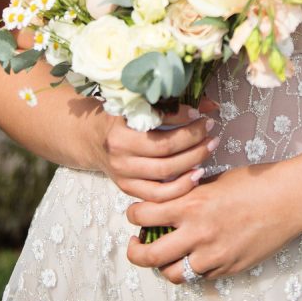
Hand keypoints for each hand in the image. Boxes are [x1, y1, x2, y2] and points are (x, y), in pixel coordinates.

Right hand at [96, 105, 220, 202]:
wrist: (90, 139)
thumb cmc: (118, 117)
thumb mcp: (136, 104)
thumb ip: (171, 104)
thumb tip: (210, 105)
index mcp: (120, 129)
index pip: (158, 124)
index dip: (182, 118)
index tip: (199, 112)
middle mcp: (120, 155)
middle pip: (165, 151)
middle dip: (193, 139)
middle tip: (211, 128)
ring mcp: (124, 175)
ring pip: (165, 174)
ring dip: (193, 161)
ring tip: (209, 147)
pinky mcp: (128, 189)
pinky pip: (158, 195)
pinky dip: (181, 187)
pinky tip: (196, 174)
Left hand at [126, 162, 296, 282]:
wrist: (287, 201)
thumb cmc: (253, 184)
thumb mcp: (214, 180)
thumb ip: (189, 192)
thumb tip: (168, 197)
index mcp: (192, 205)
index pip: (145, 216)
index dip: (133, 215)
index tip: (134, 215)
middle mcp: (198, 234)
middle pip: (150, 255)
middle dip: (135, 252)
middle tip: (135, 244)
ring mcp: (213, 256)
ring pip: (173, 273)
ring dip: (163, 264)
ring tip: (165, 253)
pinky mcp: (227, 269)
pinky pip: (199, 276)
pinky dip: (191, 267)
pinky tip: (195, 255)